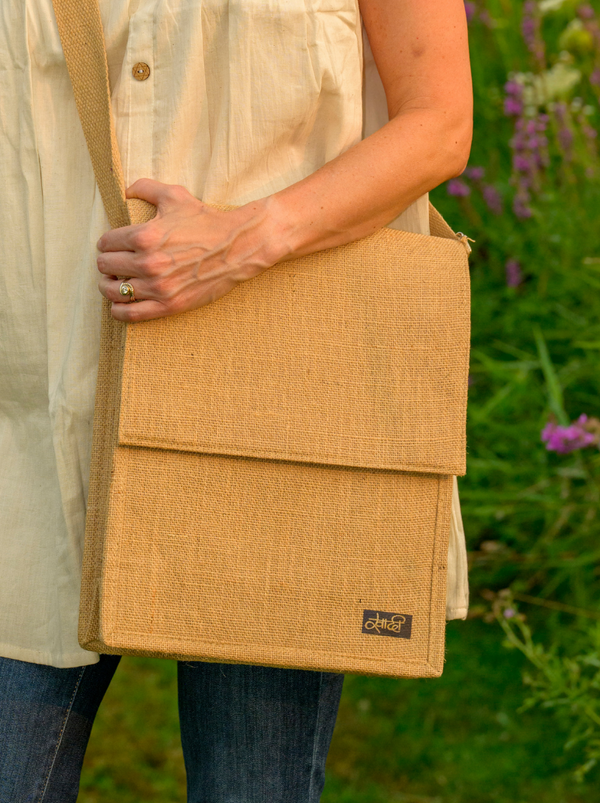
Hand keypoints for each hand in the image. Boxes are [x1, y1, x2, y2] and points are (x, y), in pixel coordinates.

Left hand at [96, 178, 280, 321]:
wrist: (238, 247)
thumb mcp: (175, 196)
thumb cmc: (206, 220)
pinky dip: (118, 310)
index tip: (112, 245)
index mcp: (144, 236)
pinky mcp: (169, 305)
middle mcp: (148, 263)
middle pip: (105, 267)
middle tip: (114, 262)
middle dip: (106, 263)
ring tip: (114, 282)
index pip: (105, 243)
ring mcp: (159, 287)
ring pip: (114, 291)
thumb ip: (145, 188)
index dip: (106, 243)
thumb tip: (125, 190)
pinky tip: (119, 304)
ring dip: (109, 286)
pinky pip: (130, 314)